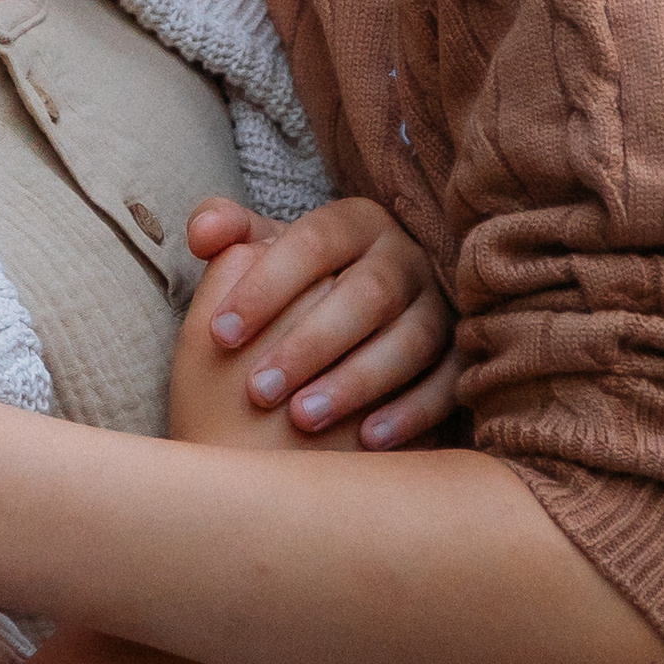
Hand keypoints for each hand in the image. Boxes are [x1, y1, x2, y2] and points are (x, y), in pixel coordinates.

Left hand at [179, 194, 456, 449]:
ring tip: (302, 420)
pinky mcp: (459, 356)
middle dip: (310, 344)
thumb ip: (228, 236)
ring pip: (411, 340)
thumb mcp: (259, 259)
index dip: (266, 285)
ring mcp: (439, 307)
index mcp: (356, 223)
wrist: (340, 345)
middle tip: (258, 391)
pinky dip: (410, 410)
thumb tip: (203, 233)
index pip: (314, 241)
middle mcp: (405, 258)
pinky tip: (367, 439)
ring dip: (356, 381)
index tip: (219, 335)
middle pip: (368, 293)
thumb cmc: (288, 299)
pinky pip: (448, 382)